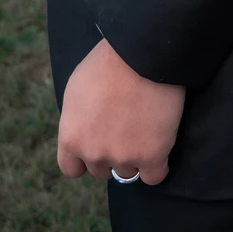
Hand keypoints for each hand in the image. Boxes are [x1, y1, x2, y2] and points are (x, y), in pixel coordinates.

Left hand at [57, 39, 184, 184]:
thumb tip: (85, 130)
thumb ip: (78, 119)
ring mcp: (123, 157)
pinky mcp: (152, 156)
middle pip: (101, 170)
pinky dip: (158, 165)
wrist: (141, 54)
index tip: (98, 144)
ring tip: (145, 129)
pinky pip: (155, 176)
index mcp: (71, 137)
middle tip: (126, 128)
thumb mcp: (77, 89)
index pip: (71, 168)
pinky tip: (161, 146)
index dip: (85, 159)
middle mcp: (93, 153)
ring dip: (135, 157)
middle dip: (112, 153)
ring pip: (128, 172)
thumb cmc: (108, 62)